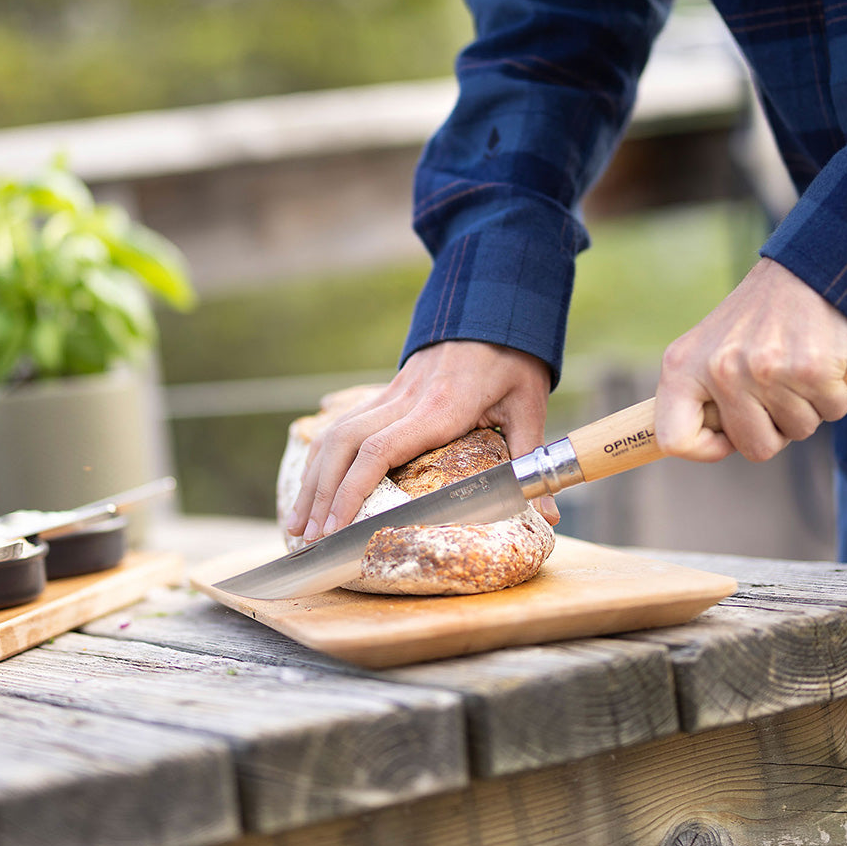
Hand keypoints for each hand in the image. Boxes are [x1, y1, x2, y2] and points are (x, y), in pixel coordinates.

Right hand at [286, 341, 554, 541]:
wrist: (493, 307)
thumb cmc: (512, 359)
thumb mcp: (528, 406)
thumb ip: (531, 459)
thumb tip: (549, 515)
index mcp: (438, 409)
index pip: (378, 450)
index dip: (352, 490)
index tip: (337, 528)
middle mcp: (405, 401)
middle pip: (343, 445)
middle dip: (320, 494)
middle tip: (309, 538)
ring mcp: (390, 394)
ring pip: (334, 434)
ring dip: (312, 479)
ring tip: (297, 522)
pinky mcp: (386, 392)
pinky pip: (341, 424)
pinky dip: (320, 458)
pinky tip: (312, 485)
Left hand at [655, 257, 846, 462]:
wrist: (812, 269)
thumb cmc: (761, 316)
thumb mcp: (711, 347)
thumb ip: (703, 394)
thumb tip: (706, 445)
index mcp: (683, 366)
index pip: (674, 439)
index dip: (707, 449)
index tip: (729, 436)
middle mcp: (718, 369)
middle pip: (754, 448)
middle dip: (776, 428)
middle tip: (780, 389)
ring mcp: (763, 371)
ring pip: (797, 431)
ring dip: (809, 406)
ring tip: (800, 366)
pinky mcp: (810, 370)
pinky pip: (833, 412)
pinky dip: (839, 394)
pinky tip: (827, 361)